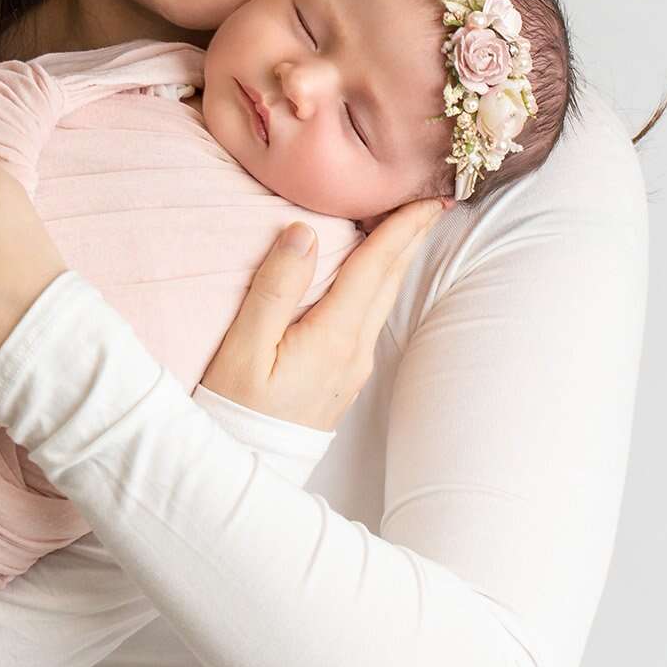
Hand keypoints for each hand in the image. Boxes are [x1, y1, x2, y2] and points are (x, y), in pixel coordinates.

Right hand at [198, 197, 449, 430]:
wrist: (243, 467)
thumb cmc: (235, 407)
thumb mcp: (244, 347)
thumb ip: (276, 287)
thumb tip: (304, 232)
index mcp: (334, 336)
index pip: (376, 267)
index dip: (403, 228)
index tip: (430, 198)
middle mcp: (354, 352)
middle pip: (389, 281)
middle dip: (412, 238)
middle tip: (431, 201)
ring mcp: (352, 369)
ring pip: (383, 300)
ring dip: (397, 261)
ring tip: (409, 228)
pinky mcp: (342, 378)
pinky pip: (370, 318)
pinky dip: (378, 285)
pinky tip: (373, 276)